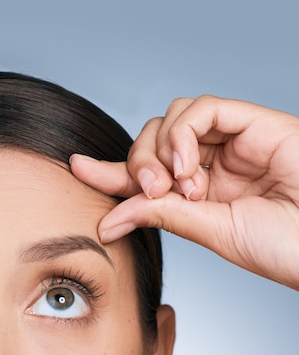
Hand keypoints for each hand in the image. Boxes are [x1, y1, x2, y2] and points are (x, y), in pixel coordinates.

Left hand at [70, 95, 298, 289]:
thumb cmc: (283, 246)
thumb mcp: (209, 231)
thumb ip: (162, 216)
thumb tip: (108, 219)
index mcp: (197, 193)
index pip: (142, 174)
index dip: (109, 170)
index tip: (76, 167)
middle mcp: (210, 164)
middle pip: (149, 140)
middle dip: (136, 163)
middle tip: (150, 192)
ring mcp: (231, 141)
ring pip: (169, 119)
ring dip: (160, 150)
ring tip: (179, 185)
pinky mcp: (253, 121)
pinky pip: (201, 108)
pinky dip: (183, 134)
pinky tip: (189, 165)